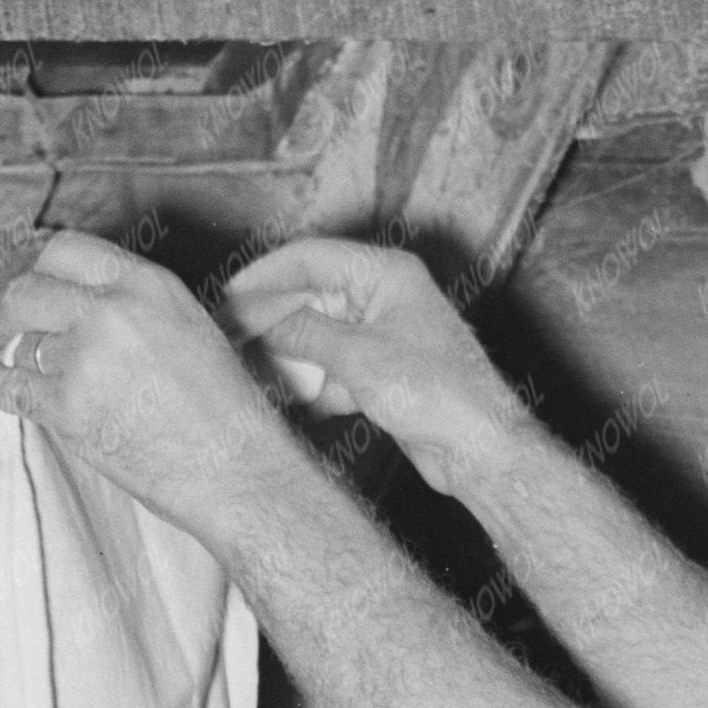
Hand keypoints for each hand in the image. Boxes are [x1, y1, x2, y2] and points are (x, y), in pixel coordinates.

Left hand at [0, 235, 283, 538]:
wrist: (237, 472)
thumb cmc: (225, 411)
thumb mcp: (189, 327)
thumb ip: (136, 306)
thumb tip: (80, 305)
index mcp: (146, 283)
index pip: (66, 250)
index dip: (38, 268)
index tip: (30, 284)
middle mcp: (112, 310)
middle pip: (29, 287)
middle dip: (6, 304)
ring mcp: (85, 357)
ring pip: (24, 341)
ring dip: (17, 354)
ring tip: (15, 363)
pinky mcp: (68, 408)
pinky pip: (8, 385)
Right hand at [220, 235, 522, 498]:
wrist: (480, 449)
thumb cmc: (437, 393)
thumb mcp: (359, 358)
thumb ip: (304, 335)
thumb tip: (259, 321)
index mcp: (385, 272)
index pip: (310, 257)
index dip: (263, 276)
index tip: (227, 296)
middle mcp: (383, 296)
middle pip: (311, 297)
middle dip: (271, 321)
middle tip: (228, 340)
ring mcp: (383, 336)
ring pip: (319, 336)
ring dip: (288, 356)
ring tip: (250, 373)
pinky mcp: (383, 374)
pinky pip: (334, 369)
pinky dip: (312, 384)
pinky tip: (289, 402)